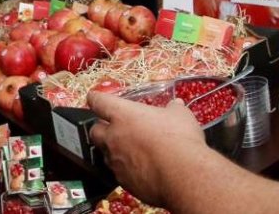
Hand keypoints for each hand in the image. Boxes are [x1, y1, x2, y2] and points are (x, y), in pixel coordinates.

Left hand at [88, 93, 204, 205]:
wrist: (183, 177)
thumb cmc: (180, 140)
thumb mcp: (180, 116)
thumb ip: (174, 109)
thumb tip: (176, 105)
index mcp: (122, 115)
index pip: (98, 101)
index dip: (96, 99)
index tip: (96, 98)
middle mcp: (113, 137)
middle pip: (95, 131)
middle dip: (102, 128)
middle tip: (116, 127)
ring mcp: (116, 162)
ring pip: (105, 153)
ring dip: (114, 150)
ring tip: (133, 150)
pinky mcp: (123, 181)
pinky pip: (119, 172)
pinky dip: (126, 169)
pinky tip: (142, 169)